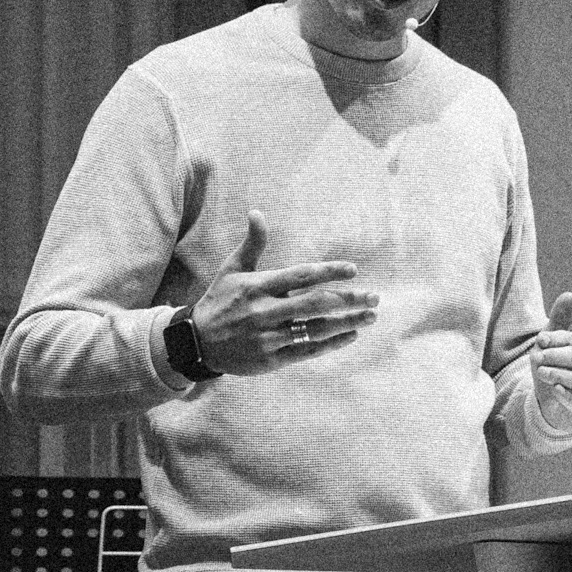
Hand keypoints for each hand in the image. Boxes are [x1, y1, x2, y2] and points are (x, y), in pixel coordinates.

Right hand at [188, 213, 379, 373]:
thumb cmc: (220, 301)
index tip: (353, 270)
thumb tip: (257, 212)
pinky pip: (307, 351)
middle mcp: (264, 311)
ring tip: (370, 317)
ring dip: (346, 323)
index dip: (328, 272)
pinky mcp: (271, 359)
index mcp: (257, 287)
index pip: (300, 276)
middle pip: (315, 304)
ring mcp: (268, 337)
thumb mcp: (231, 269)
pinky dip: (331, 344)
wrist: (197, 343)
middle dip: (348, 300)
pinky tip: (350, 335)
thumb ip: (252, 243)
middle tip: (374, 297)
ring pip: (315, 330)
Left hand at [531, 291, 571, 426]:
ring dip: (560, 375)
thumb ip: (559, 321)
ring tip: (540, 373)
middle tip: (536, 357)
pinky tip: (554, 390)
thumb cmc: (552, 370)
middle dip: (557, 356)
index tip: (539, 340)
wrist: (549, 406)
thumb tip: (570, 294)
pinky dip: (568, 397)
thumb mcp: (550, 346)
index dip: (560, 339)